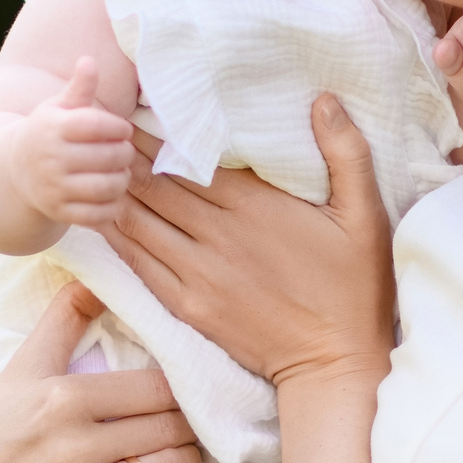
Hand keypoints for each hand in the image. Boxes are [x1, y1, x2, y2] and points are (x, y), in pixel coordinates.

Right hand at [0, 283, 204, 462]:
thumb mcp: (25, 366)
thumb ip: (64, 319)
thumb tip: (95, 275)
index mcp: (67, 398)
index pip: (158, 388)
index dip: (184, 388)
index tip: (193, 387)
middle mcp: (77, 446)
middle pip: (170, 427)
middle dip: (191, 423)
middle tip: (199, 419)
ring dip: (192, 458)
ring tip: (191, 448)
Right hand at [11, 57, 133, 228]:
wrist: (16, 172)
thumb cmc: (48, 133)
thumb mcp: (58, 107)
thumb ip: (78, 87)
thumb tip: (89, 61)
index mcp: (53, 128)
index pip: (98, 125)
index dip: (119, 128)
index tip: (123, 130)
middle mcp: (51, 158)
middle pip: (108, 157)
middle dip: (124, 153)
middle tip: (124, 151)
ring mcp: (54, 188)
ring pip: (106, 187)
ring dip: (121, 179)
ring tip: (120, 171)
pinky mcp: (59, 212)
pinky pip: (97, 215)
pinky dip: (111, 206)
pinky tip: (110, 194)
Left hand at [105, 97, 394, 391]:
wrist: (334, 362)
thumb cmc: (355, 286)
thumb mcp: (365, 214)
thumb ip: (347, 153)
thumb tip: (325, 100)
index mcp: (254, 206)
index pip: (190, 159)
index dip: (157, 134)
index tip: (135, 110)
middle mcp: (217, 235)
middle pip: (157, 185)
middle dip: (127, 156)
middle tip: (104, 132)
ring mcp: (197, 274)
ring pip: (141, 222)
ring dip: (116, 192)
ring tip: (97, 166)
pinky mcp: (188, 306)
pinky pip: (140, 264)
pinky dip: (119, 237)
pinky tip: (104, 219)